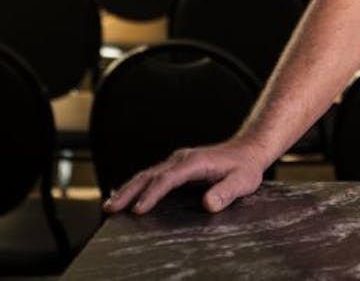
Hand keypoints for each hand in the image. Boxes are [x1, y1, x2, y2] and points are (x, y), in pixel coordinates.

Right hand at [103, 139, 269, 215]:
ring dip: (128, 189)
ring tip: (111, 205)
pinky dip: (137, 185)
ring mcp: (178, 161)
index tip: (138, 210)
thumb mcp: (243, 181)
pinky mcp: (177, 166)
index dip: (152, 194)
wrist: (248, 150)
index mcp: (195, 162)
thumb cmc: (245, 167)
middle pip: (150, 175)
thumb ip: (226, 192)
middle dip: (129, 191)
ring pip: (147, 174)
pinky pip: (153, 176)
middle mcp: (182, 159)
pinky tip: (126, 195)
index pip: (168, 179)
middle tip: (111, 208)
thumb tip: (208, 204)